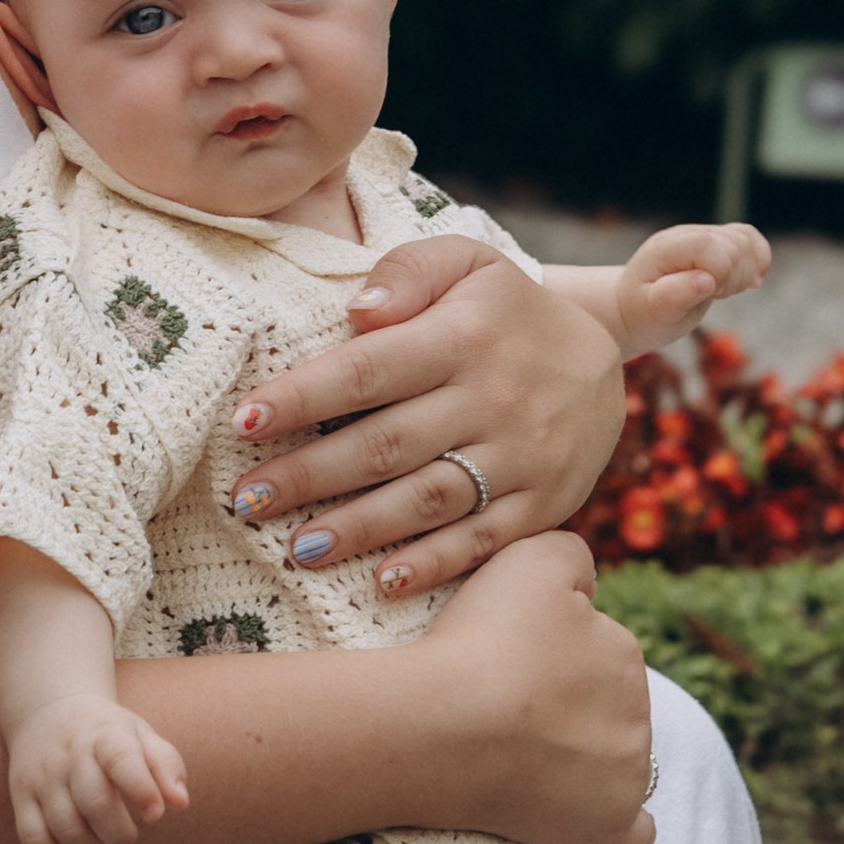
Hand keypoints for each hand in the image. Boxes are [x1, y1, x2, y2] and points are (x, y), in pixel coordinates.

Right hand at [5, 700, 190, 843]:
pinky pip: (34, 839)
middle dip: (118, 834)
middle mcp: (69, 755)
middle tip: (126, 835)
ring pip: (65, 827)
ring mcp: (42, 777)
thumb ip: (166, 765)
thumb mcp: (140, 734)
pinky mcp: (22, 798)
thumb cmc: (106, 733)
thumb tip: (180, 803)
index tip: (155, 814)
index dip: (140, 789)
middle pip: (93, 803)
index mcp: (105, 735)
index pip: (120, 759)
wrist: (48, 711)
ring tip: (101, 842)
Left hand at [222, 237, 625, 603]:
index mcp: (464, 335)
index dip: (303, 397)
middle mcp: (493, 398)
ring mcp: (521, 457)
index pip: (368, 369)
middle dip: (309, 475)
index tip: (242, 421)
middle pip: (386, 444)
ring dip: (358, 528)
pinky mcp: (542, 504)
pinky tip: (381, 580)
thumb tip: (357, 308)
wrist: (601, 360)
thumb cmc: (503, 310)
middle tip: (245, 500)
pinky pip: (482, 540)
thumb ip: (410, 270)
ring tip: (297, 547)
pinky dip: (432, 564)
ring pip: (428, 499)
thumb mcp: (468, 263)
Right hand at [416, 535, 654, 843]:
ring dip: (584, 758)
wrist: (442, 724)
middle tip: (508, 707)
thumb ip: (572, 555)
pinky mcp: (605, 827)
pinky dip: (608, 817)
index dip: (553, 652)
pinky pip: (631, 829)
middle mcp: (638, 714)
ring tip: (518, 754)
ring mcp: (625, 777)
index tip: (509, 660)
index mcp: (623, 652)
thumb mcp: (531, 557)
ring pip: (616, 759)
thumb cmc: (482, 638)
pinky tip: (581, 810)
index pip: (597, 648)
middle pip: (606, 705)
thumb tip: (588, 583)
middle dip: (571, 705)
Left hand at [610, 219, 770, 355]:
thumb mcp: (652, 311)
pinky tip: (748, 282)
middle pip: (734, 243)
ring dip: (745, 272)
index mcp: (666, 248)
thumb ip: (675, 294)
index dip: (721, 271)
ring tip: (722, 291)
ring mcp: (701, 236)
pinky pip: (749, 239)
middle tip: (714, 296)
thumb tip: (706, 280)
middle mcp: (685, 235)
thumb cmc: (642, 313)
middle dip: (734, 277)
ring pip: (746, 240)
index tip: (711, 292)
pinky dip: (757, 260)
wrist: (633, 308)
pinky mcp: (716, 245)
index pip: (709, 245)